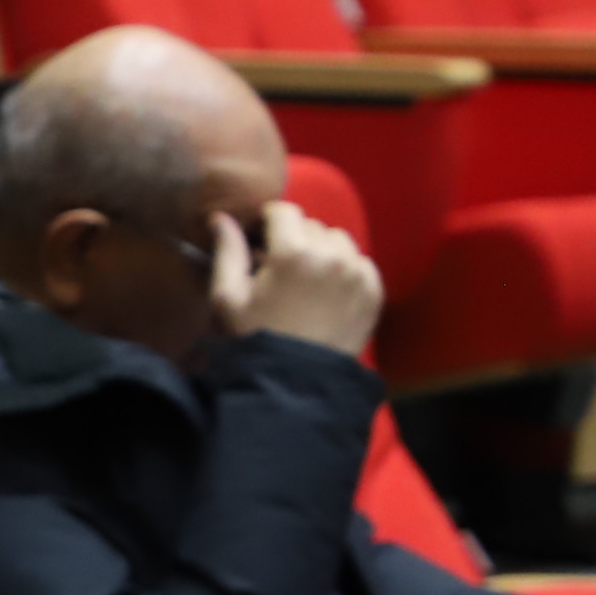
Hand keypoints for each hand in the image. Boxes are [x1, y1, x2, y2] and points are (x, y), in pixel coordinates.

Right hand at [210, 200, 380, 355]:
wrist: (297, 383)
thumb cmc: (256, 338)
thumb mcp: (228, 298)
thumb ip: (227, 251)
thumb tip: (221, 217)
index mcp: (293, 253)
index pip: (284, 211)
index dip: (268, 222)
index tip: (262, 241)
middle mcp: (331, 256)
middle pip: (312, 225)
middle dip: (294, 239)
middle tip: (281, 268)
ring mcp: (358, 274)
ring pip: (339, 241)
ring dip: (323, 251)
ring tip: (307, 278)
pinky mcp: (374, 291)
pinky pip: (361, 263)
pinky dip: (345, 270)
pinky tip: (328, 292)